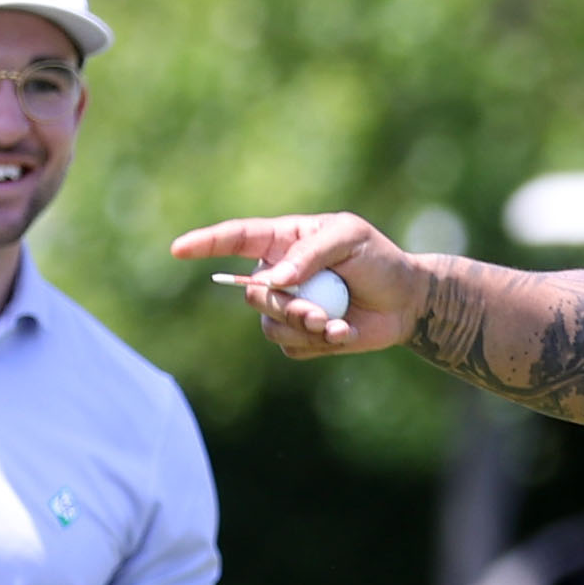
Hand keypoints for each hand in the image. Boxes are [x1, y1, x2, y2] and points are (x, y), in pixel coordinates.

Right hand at [169, 214, 421, 359]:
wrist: (405, 300)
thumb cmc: (378, 259)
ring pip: (269, 326)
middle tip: (319, 312)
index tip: (178, 250)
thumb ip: (310, 252)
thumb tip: (273, 278)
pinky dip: (319, 344)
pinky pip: (291, 347)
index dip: (205, 244)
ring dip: (304, 328)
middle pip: (252, 295)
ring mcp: (287, 308)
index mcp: (283, 241)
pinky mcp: (301, 338)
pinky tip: (345, 333)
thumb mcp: (349, 237)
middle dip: (284, 307)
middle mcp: (278, 275)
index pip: (235, 239)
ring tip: (337, 325)